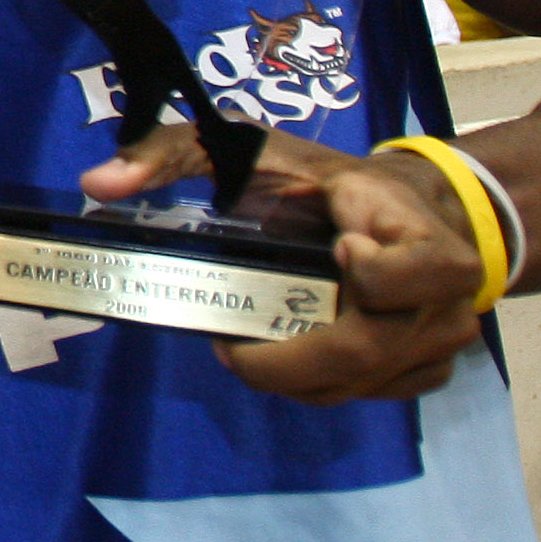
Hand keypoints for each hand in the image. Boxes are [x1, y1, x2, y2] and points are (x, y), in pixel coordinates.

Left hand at [77, 126, 486, 402]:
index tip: (338, 252)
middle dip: (286, 361)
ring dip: (296, 374)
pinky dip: (323, 383)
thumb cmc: (322, 178)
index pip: (420, 268)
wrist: (412, 203)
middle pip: (369, 349)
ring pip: (363, 381)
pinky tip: (296, 351)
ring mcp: (442, 332)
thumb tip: (99, 183)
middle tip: (232, 348)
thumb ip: (174, 152)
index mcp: (407, 222)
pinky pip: (372, 394)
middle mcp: (441, 287)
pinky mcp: (432, 365)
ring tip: (253, 344)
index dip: (377, 274)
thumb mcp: (250, 147)